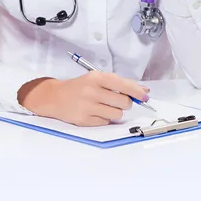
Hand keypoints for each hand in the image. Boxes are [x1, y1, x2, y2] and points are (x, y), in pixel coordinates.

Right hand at [18, 73, 149, 126]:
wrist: (55, 97)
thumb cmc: (79, 86)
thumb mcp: (96, 79)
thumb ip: (118, 84)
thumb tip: (143, 92)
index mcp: (96, 78)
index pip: (122, 84)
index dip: (137, 91)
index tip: (146, 96)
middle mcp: (92, 91)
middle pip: (123, 102)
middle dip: (125, 103)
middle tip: (117, 101)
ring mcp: (88, 107)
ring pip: (117, 114)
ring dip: (115, 112)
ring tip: (104, 106)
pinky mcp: (84, 120)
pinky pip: (106, 123)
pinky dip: (104, 119)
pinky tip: (95, 112)